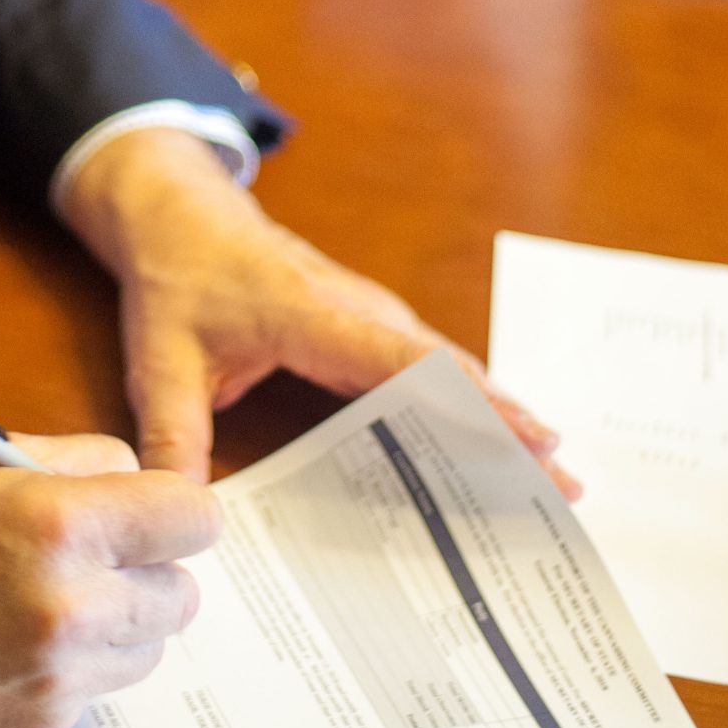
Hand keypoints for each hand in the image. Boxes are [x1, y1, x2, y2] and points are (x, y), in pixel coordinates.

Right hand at [0, 434, 218, 727]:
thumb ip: (82, 462)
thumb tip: (142, 479)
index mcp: (62, 521)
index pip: (195, 518)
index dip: (177, 512)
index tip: (158, 515)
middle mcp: (75, 602)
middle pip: (185, 591)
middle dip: (148, 570)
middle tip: (97, 559)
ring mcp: (63, 670)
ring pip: (152, 642)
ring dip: (121, 621)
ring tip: (54, 600)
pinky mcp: (49, 718)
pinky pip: (104, 684)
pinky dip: (79, 663)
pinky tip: (22, 640)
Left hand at [55, 128, 576, 496]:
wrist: (179, 211)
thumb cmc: (177, 276)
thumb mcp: (158, 362)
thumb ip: (173, 437)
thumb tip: (187, 516)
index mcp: (313, 314)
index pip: (406, 363)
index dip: (471, 403)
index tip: (532, 437)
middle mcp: (358, 309)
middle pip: (449, 369)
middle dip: (510, 423)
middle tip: (568, 485)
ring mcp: (370, 313)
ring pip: (448, 366)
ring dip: (498, 415)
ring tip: (553, 479)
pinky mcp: (369, 324)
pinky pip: (428, 365)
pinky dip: (467, 403)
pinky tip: (494, 450)